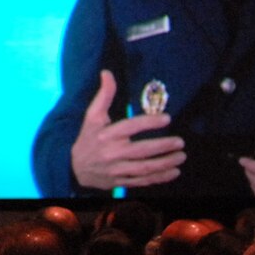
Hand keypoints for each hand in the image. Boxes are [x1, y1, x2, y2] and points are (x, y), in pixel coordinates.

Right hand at [69, 70, 184, 189]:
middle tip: (180, 142)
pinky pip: (142, 181)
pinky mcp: (120, 181)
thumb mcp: (92, 117)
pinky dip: (159, 178)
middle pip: (141, 150)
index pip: (130, 127)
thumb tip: (107, 73)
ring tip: (181, 157)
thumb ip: (104, 95)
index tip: (167, 118)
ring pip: (144, 167)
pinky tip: (173, 172)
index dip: (149, 122)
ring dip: (165, 163)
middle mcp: (112, 153)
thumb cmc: (88, 139)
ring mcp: (117, 169)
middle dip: (163, 146)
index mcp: (106, 135)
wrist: (74, 169)